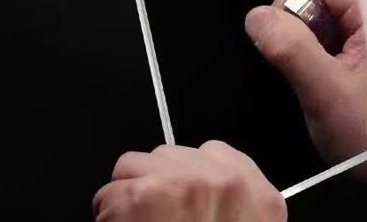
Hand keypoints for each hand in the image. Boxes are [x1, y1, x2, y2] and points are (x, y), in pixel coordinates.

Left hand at [92, 141, 285, 221]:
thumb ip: (231, 205)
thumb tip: (206, 196)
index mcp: (259, 198)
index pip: (215, 152)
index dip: (189, 177)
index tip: (182, 201)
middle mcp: (223, 182)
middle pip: (171, 154)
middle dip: (158, 182)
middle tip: (159, 221)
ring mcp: (181, 184)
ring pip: (134, 164)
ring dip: (130, 194)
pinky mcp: (138, 197)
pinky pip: (108, 194)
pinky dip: (107, 218)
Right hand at [245, 0, 366, 220]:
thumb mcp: (325, 93)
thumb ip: (289, 48)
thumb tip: (255, 15)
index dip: (286, 11)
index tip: (285, 53)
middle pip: (316, 0)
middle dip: (299, 36)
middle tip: (310, 77)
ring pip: (320, 22)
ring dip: (309, 52)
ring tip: (324, 86)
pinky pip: (333, 39)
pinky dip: (322, 60)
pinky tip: (333, 87)